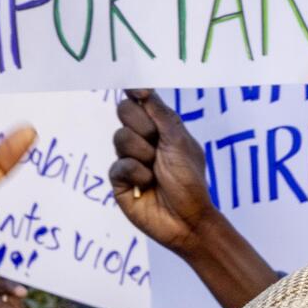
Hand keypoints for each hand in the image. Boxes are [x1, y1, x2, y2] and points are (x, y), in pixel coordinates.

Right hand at [109, 90, 215, 254]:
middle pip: (124, 112)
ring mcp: (129, 159)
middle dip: (143, 126)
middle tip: (158, 144)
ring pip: (120, 137)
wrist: (188, 219)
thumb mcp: (179, 141)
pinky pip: (118, 164)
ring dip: (142, 153)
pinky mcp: (119, 180)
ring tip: (155, 170)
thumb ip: (159, 113)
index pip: (140, 100)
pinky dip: (136, 173)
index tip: (138, 90)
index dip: (136, 91)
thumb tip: (142, 88)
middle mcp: (143, 140)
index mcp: (160, 127)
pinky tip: (147, 184)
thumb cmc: (189, 180)